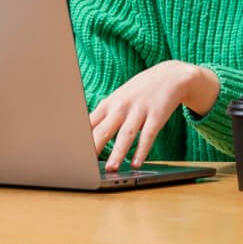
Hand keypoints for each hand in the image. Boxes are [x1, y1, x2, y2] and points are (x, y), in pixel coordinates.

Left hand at [90, 60, 218, 170]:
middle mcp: (121, 106)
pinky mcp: (156, 115)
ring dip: (118, 152)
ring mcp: (139, 110)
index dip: (81, 137)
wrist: (169, 75)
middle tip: (86, 164)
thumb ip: (105, 116)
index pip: (91, 122)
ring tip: (111, 168)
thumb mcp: (119, 99)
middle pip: (105, 129)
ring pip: (126, 133)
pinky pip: (148, 135)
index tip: (73, 151)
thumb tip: (87, 135)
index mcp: (109, 103)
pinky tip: (136, 163)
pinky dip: (142, 150)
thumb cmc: (139, 91)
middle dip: (95, 146)